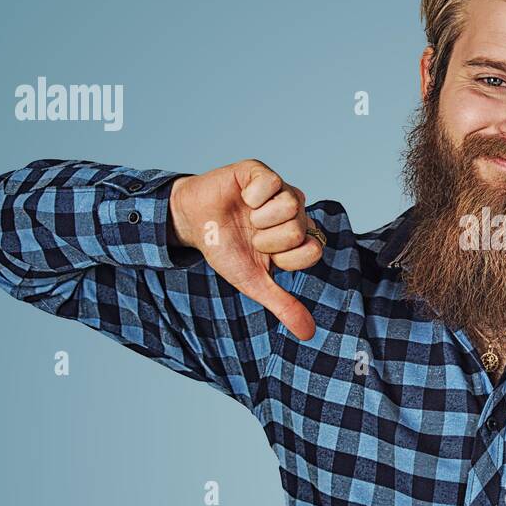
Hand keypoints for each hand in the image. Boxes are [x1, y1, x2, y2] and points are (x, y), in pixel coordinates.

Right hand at [168, 159, 322, 338]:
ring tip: (247, 217)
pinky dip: (251, 196)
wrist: (191, 225)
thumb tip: (308, 334)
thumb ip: (283, 304)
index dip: (285, 257)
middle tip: (251, 235)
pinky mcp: (261, 171)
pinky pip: (271, 182)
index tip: (265, 255)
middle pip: (299, 229)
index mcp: (298, 238)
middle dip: (268, 239)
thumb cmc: (225, 251)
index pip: (313, 250)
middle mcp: (295, 212)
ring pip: (291, 204)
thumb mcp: (253, 282)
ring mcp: (280, 189)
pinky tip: (242, 198)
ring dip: (260, 218)